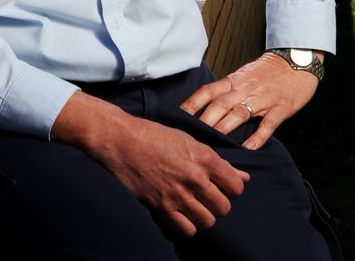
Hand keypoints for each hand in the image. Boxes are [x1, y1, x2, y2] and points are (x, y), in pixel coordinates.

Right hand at [51, 92, 249, 237]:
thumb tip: (243, 176)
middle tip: (206, 195)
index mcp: (204, 157)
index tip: (221, 185)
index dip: (231, 188)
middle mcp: (194, 178)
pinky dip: (187, 226)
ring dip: (203, 215)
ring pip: (208, 221)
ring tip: (193, 204)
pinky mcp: (161, 207)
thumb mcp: (188, 141)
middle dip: (217, 203)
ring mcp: (178, 195)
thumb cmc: (154, 135)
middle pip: (223, 208)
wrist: (121, 140)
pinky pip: (187, 230)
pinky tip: (181, 214)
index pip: (236, 187)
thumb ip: (217, 162)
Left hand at [179, 52, 320, 149]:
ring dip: (225, 128)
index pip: (208, 91)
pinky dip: (257, 137)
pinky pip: (267, 124)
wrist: (297, 61)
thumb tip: (208, 105)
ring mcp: (263, 99)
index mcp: (234, 80)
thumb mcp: (244, 75)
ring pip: (239, 114)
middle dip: (204, 120)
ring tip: (214, 143)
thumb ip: (229, 89)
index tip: (179, 115)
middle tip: (191, 135)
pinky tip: (248, 148)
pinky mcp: (280, 108)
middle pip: (220, 104)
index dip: (193, 103)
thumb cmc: (268, 71)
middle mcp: (245, 89)